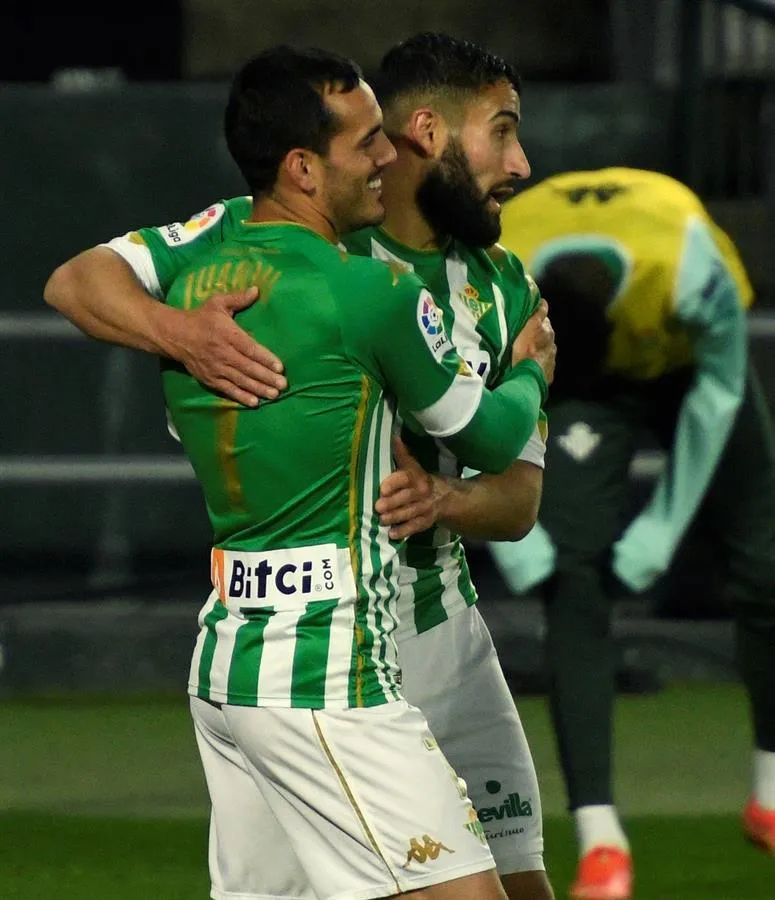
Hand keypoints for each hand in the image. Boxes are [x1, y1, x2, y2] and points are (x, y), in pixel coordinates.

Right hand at [173, 287, 286, 405]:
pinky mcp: (210, 379)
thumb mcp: (218, 303)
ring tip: (274, 395)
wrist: (175, 335)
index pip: (250, 348)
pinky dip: (241, 397)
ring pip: (240, 381)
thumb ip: (238, 298)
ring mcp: (216, 368)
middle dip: (267, 377)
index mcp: (227, 334)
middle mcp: (223, 353)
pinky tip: (255, 402)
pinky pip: (228, 390)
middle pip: (248, 367)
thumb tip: (256, 290)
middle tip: (283, 385)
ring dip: (258, 389)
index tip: (280, 367)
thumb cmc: (201, 318)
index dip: (265, 358)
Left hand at [375, 437, 437, 539]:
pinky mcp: (426, 521)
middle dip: (392, 503)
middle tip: (378, 507)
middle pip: (406, 498)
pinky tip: (392, 535)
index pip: (405, 478)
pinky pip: (415, 527)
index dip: (394, 483)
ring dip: (396, 517)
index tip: (382, 488)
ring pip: (410, 513)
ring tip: (382, 520)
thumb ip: (401, 454)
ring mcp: (425, 508)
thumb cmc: (419, 480)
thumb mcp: (413, 466)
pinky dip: (404, 531)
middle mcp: (422, 492)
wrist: (445, 497)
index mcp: (417, 477)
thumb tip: (393, 436)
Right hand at [511, 298, 555, 385]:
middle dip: (538, 330)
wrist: (528, 379)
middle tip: (526, 331)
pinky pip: (545, 362)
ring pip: (546, 347)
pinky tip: (532, 363)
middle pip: (546, 331)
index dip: (537, 312)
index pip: (543, 315)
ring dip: (539, 346)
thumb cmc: (524, 353)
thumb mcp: (528, 330)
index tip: (531, 312)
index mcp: (546, 331)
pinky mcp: (549, 371)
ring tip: (528, 348)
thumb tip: (544, 302)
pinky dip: (540, 360)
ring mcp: (551, 358)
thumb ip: (537, 315)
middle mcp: (552, 343)